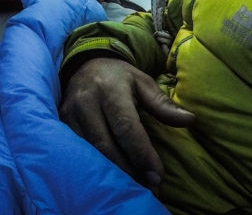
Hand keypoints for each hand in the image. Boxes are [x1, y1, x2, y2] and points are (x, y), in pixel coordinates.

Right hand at [59, 57, 193, 189]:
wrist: (84, 65)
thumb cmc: (118, 77)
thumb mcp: (143, 83)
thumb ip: (162, 104)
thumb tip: (189, 120)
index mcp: (109, 89)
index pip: (126, 127)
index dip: (142, 154)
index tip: (157, 175)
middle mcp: (86, 101)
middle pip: (106, 146)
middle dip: (129, 170)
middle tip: (149, 187)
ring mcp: (70, 113)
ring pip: (90, 153)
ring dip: (113, 173)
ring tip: (134, 186)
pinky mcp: (61, 123)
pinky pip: (78, 152)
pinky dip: (96, 167)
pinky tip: (112, 177)